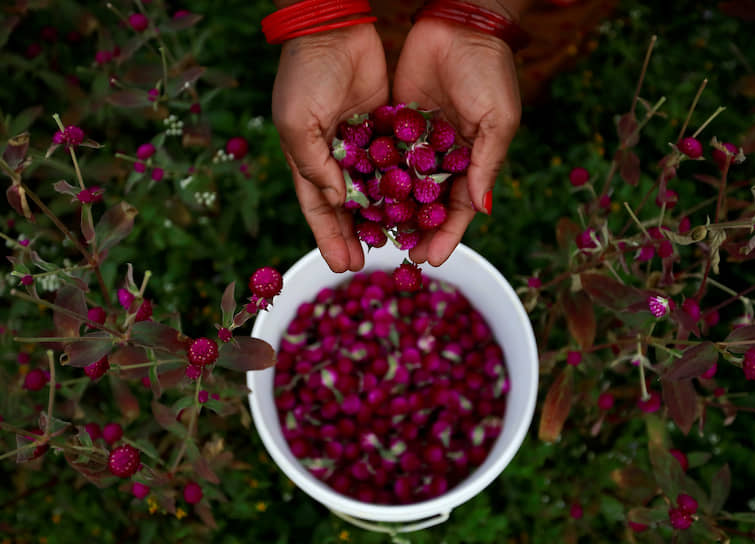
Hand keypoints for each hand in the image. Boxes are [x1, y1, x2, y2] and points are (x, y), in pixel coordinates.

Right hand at [272, 24, 388, 272]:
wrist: (335, 27)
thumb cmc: (306, 75)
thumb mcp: (298, 123)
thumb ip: (314, 165)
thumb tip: (336, 201)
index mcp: (307, 158)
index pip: (318, 209)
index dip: (330, 238)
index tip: (342, 265)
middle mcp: (335, 156)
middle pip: (348, 206)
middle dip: (357, 235)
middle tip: (370, 264)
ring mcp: (362, 142)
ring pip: (374, 188)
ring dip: (383, 216)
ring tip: (397, 242)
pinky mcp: (386, 126)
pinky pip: (395, 162)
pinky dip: (402, 184)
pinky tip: (414, 205)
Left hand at [393, 18, 520, 265]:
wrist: (459, 22)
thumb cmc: (488, 70)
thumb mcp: (497, 120)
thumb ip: (485, 164)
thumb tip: (479, 210)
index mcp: (472, 159)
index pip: (458, 207)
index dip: (446, 235)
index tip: (430, 259)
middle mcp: (443, 156)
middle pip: (427, 204)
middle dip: (415, 231)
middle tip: (397, 256)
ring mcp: (417, 141)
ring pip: (402, 186)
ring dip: (391, 212)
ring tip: (374, 237)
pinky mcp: (395, 122)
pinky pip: (383, 156)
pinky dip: (373, 177)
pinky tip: (359, 199)